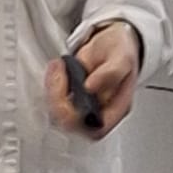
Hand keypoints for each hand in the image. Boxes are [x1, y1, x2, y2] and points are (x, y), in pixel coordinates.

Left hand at [45, 23, 142, 140]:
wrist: (112, 44)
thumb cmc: (121, 53)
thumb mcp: (122, 58)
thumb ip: (111, 73)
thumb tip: (91, 86)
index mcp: (117, 108)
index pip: (98, 128)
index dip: (82, 118)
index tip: (78, 90)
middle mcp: (99, 112)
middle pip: (73, 124)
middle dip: (59, 98)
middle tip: (61, 72)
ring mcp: (83, 106)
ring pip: (59, 114)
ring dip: (53, 89)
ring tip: (59, 66)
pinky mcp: (69, 98)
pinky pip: (53, 101)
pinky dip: (51, 83)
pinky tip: (57, 67)